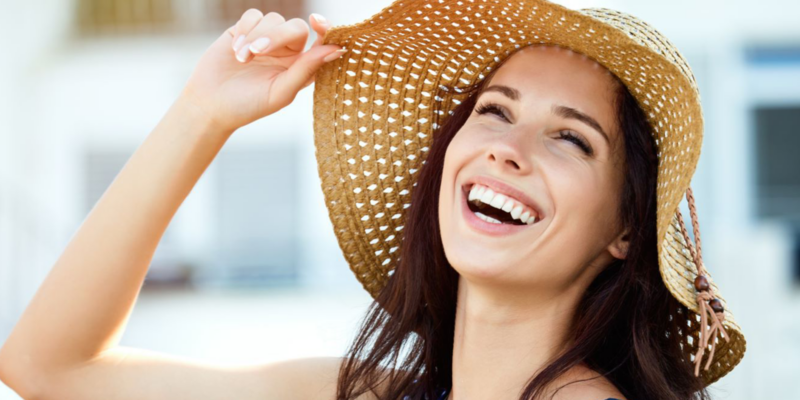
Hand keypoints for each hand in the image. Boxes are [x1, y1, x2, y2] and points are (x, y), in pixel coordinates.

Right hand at [178, 10, 343, 133]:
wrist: (210, 104)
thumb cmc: (249, 105)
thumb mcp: (280, 92)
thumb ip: (306, 70)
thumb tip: (335, 50)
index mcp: (301, 67)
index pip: (321, 42)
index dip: (325, 29)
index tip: (317, 22)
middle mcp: (287, 51)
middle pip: (296, 27)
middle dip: (276, 36)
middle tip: (256, 52)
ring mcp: (266, 39)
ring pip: (274, 19)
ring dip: (255, 37)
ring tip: (242, 59)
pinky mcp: (245, 30)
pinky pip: (254, 15)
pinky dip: (245, 29)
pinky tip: (235, 49)